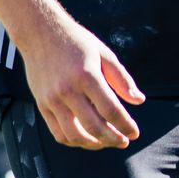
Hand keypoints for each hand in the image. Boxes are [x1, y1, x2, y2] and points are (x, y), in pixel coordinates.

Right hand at [20, 13, 144, 148]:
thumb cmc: (75, 42)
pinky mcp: (42, 105)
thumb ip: (122, 79)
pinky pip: (58, 133)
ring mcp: (52, 99)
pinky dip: (74, 141)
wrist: (39, 33)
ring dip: (94, 144)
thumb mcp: (104, 54)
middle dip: (113, 139)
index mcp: (87, 76)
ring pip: (75, 135)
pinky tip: (86, 138)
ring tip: (106, 142)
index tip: (134, 133)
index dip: (125, 125)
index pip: (111, 110)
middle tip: (124, 141)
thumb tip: (139, 100)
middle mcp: (68, 90)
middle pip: (94, 126)